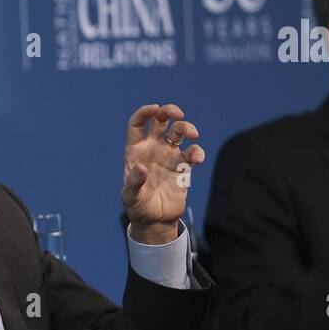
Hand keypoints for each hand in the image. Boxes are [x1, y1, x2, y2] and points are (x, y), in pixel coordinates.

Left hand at [122, 103, 204, 243]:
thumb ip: (134, 183)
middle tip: (178, 114)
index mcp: (135, 151)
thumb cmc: (138, 207)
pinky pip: (193, 152)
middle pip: (161, 120)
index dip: (145, 112)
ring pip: (179, 132)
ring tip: (193, 135)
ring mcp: (169, 155)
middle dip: (169, 111)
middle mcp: (152, 149)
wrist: (155, 221)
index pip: (137, 124)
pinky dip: (197, 152)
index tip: (155, 108)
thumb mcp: (131, 197)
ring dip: (187, 128)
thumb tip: (140, 168)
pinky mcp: (183, 166)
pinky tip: (198, 159)